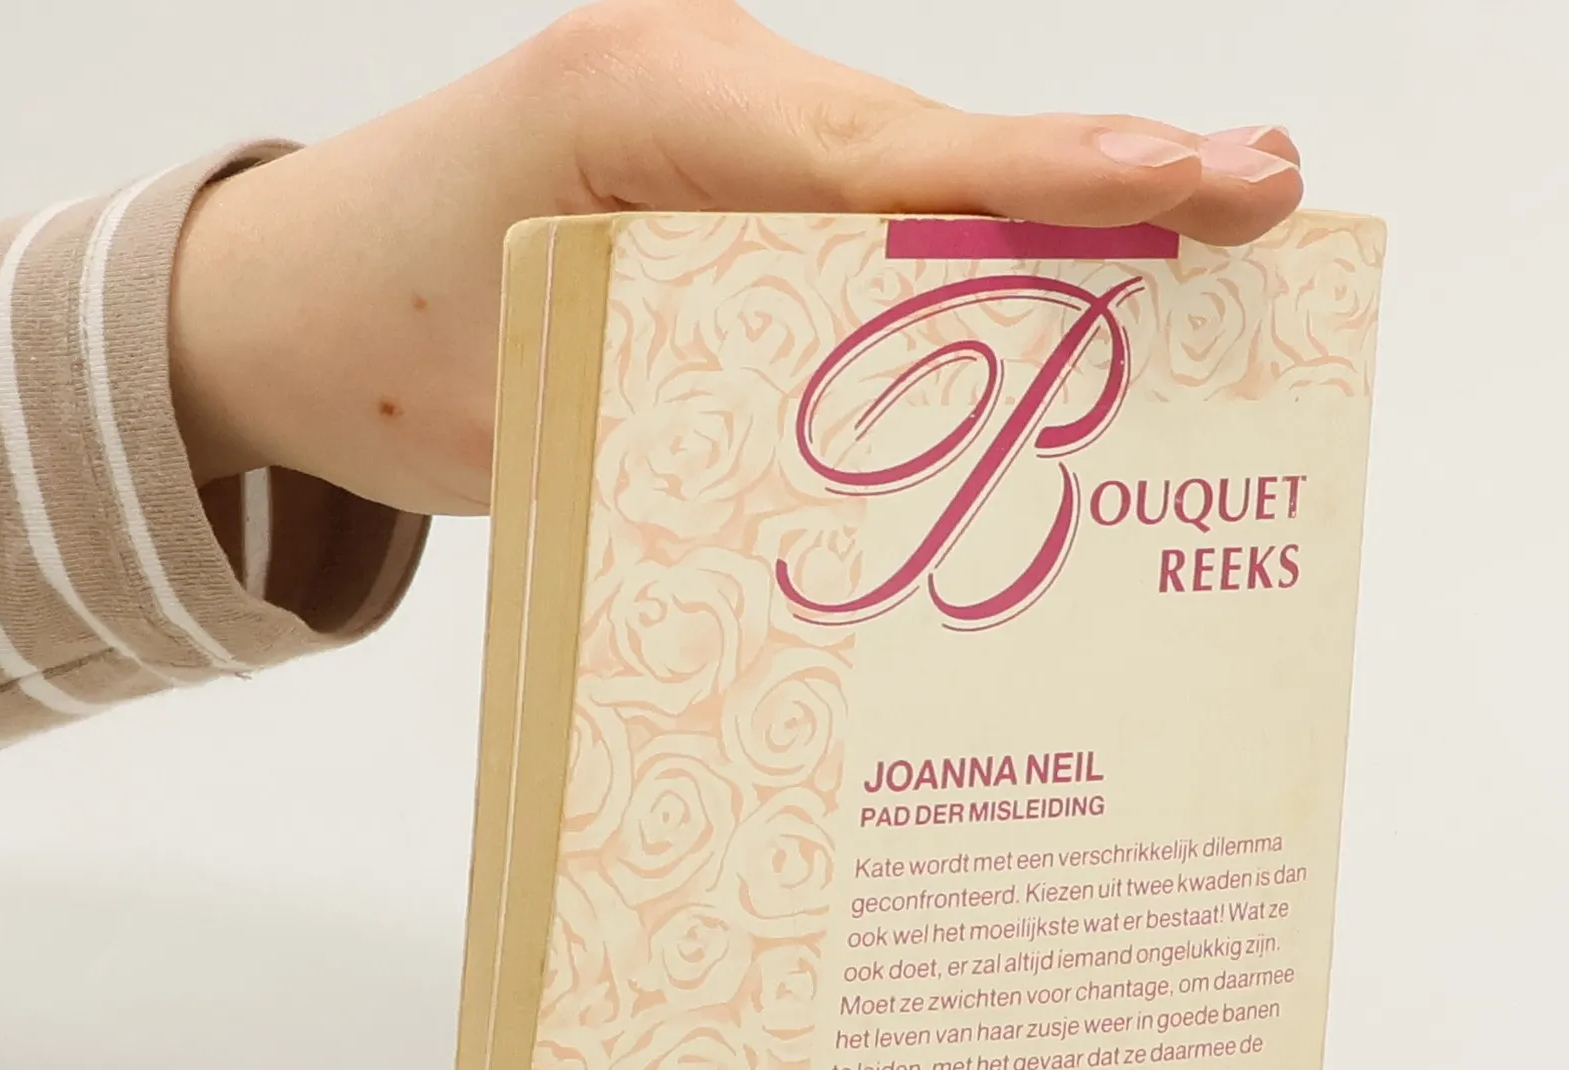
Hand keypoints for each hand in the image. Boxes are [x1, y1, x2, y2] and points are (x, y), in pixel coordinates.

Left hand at [170, 0, 1302, 516]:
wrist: (302, 314)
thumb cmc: (387, 304)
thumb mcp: (535, 333)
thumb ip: (699, 360)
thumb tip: (871, 470)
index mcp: (673, 100)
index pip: (899, 150)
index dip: (1054, 179)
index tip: (1198, 185)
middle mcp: (729, 114)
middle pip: (954, 164)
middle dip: (1113, 190)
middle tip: (1267, 204)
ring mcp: (744, 168)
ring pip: (934, 212)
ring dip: (1066, 256)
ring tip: (1218, 259)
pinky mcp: (745, 239)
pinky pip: (877, 263)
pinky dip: (974, 301)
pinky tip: (1065, 350)